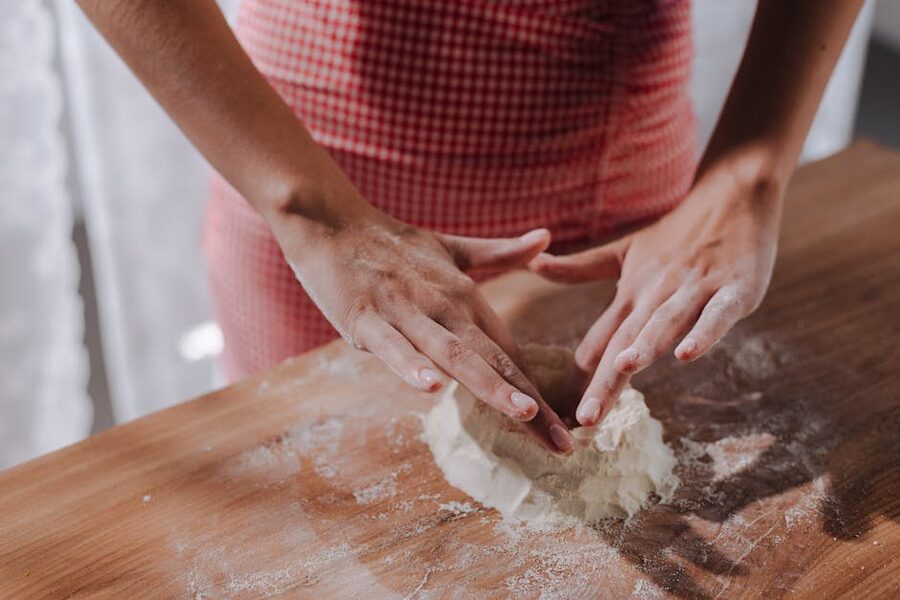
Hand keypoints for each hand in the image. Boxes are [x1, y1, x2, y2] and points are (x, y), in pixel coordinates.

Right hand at [277, 204, 574, 452]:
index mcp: (465, 295)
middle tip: (561, 443)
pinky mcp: (364, 318)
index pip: (508, 352)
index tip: (562, 429)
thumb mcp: (451, 247)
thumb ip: (499, 252)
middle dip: (528, 403)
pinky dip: (412, 365)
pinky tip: (433, 387)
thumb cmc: (390, 242)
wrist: (330, 220)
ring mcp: (404, 311)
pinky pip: (391, 346)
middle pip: (493, 359)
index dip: (536, 392)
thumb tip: (546, 238)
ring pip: (453, 353)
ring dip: (490, 385)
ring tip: (524, 413)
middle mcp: (443, 305)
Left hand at [530, 159, 782, 425]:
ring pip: (664, 323)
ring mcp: (694, 290)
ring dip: (644, 347)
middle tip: (585, 417)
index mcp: (631, 292)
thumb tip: (533, 264)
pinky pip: (716, 315)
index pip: (600, 340)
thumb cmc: (678, 232)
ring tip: (622, 371)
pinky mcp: (734, 288)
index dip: (582, 377)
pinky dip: (703, 333)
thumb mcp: (624, 251)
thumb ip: (580, 267)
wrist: (733, 193)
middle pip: (626, 341)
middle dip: (605, 381)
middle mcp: (656, 294)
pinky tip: (686, 354)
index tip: (560, 413)